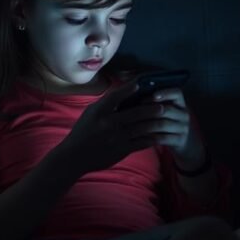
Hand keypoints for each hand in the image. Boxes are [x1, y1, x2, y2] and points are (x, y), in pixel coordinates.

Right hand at [56, 79, 185, 173]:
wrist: (75, 156)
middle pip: (136, 113)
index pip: (116, 97)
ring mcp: (116, 137)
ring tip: (164, 118)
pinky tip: (158, 135)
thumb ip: (105, 104)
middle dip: (151, 108)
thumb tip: (122, 93)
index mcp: (99, 112)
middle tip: (163, 105)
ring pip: (142, 128)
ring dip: (155, 122)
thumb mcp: (90, 114)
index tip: (140, 83)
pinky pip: (141, 142)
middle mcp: (108, 124)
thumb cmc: (83, 132)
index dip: (128, 89)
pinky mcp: (122, 150)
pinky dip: (151, 138)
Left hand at [138, 87, 205, 168]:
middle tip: (131, 112)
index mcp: (179, 102)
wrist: (179, 141)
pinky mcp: (180, 141)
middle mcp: (184, 114)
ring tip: (130, 125)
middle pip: (166, 109)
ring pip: (163, 124)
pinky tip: (138, 137)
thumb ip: (150, 99)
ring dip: (145, 124)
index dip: (165, 93)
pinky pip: (163, 138)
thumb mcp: (162, 109)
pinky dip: (148, 137)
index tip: (153, 95)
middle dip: (147, 110)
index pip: (176, 93)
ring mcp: (183, 128)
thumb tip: (131, 82)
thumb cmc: (163, 121)